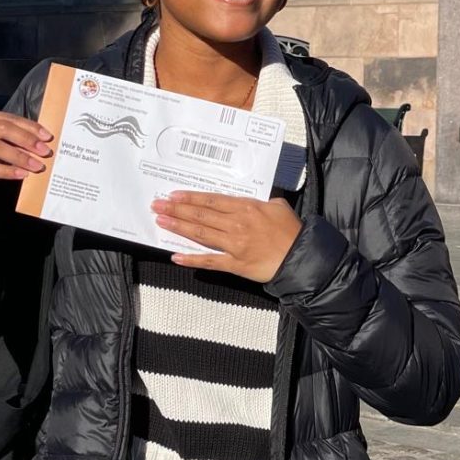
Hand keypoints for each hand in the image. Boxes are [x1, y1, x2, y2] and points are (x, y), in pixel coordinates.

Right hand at [0, 108, 53, 196]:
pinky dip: (7, 171)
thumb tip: (42, 140)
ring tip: (36, 166)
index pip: (7, 118)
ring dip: (20, 157)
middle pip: (1, 129)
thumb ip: (13, 138)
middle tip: (44, 152)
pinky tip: (21, 174)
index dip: (29, 127)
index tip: (47, 137)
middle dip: (26, 140)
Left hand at [152, 192, 301, 282]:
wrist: (301, 258)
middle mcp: (236, 224)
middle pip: (201, 214)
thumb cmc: (292, 231)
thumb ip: (260, 201)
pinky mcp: (235, 264)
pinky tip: (175, 256)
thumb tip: (249, 201)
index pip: (212, 200)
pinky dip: (192, 259)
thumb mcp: (277, 206)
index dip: (191, 197)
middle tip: (158, 205)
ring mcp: (234, 245)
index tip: (174, 195)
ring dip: (178, 226)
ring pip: (200, 233)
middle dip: (177, 209)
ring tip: (161, 221)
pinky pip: (210, 261)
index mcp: (246, 207)